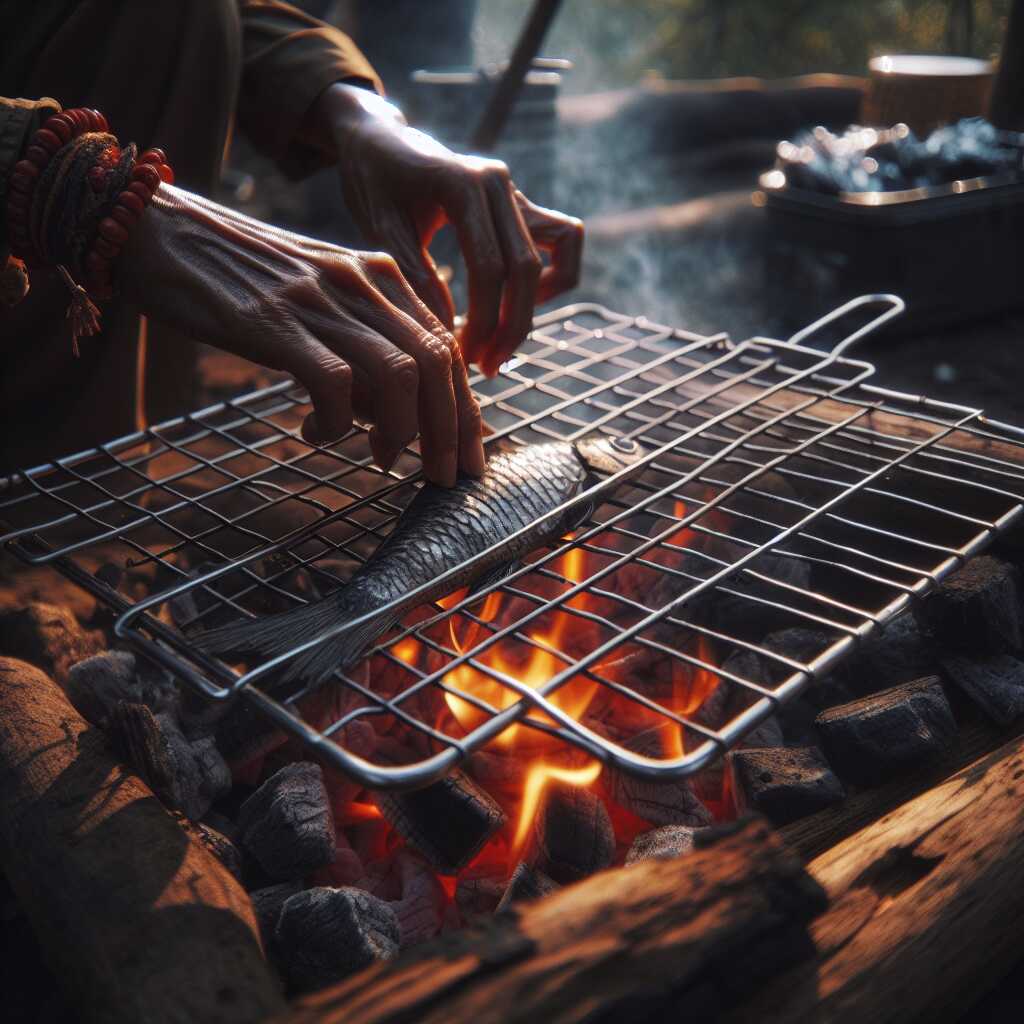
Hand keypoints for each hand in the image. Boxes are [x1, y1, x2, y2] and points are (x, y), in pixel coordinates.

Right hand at [118, 184, 484, 486]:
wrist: (159, 231)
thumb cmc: (241, 279)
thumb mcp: (320, 299)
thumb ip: (362, 345)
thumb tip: (391, 416)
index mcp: (380, 275)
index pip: (447, 347)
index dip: (466, 409)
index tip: (470, 457)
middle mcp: (362, 281)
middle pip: (437, 363)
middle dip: (451, 431)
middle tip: (444, 479)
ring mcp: (321, 299)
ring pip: (398, 375)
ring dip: (401, 432)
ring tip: (380, 459)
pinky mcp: (276, 322)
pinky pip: (334, 385)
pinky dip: (335, 423)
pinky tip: (314, 432)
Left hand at [312, 84, 583, 375]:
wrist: (378, 140)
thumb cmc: (372, 182)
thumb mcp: (380, 230)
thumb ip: (415, 278)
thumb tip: (449, 334)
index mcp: (463, 184)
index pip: (490, 268)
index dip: (484, 322)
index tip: (466, 360)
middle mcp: (499, 183)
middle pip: (526, 268)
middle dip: (510, 327)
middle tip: (485, 367)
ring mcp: (515, 192)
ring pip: (558, 254)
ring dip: (536, 304)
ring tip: (503, 339)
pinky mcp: (521, 204)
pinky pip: (564, 239)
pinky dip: (555, 275)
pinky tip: (519, 302)